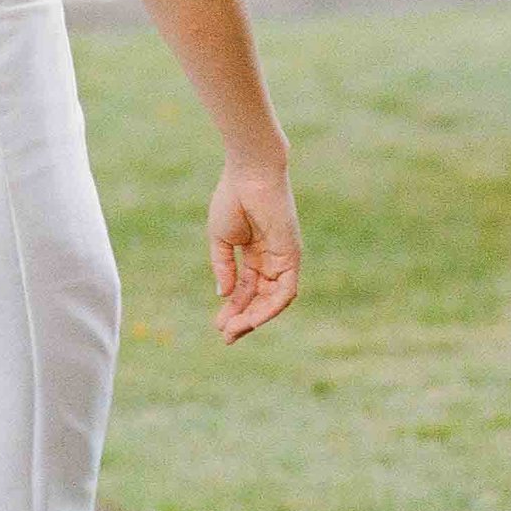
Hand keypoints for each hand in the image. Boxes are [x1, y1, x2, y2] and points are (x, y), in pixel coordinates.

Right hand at [208, 159, 299, 343]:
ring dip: (254, 318)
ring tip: (234, 330)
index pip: (246, 289)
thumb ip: (223, 267)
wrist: (249, 174)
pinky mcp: (292, 255)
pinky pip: (285, 290)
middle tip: (225, 335)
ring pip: (273, 299)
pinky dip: (271, 307)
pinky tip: (253, 318)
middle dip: (242, 318)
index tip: (218, 326)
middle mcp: (271, 258)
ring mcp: (283, 258)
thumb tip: (224, 295)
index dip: (232, 308)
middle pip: (260, 298)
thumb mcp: (221, 240)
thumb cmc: (232, 199)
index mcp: (254, 252)